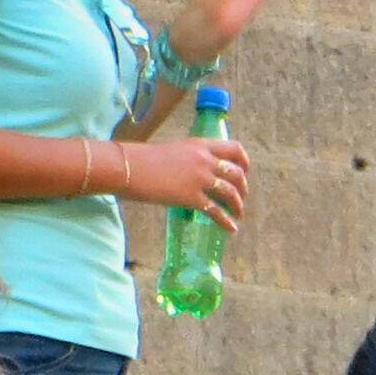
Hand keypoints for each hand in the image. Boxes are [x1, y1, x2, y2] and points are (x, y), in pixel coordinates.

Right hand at [126, 133, 247, 227]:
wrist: (131, 167)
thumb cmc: (145, 160)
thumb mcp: (174, 151)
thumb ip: (189, 159)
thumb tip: (192, 173)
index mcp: (201, 145)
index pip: (234, 149)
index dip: (244, 162)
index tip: (244, 171)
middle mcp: (205, 160)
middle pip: (236, 173)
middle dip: (243, 188)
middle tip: (241, 198)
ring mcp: (200, 179)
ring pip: (231, 192)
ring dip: (238, 205)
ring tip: (238, 214)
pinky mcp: (192, 198)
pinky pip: (217, 211)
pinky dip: (227, 221)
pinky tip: (231, 229)